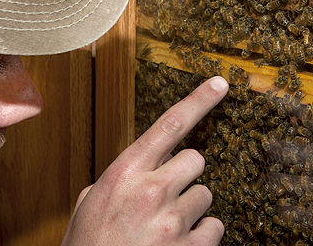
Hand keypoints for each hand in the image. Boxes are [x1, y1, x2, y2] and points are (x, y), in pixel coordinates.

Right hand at [61, 76, 228, 245]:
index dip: (199, 100)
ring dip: (190, 207)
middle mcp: (152, 190)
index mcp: (125, 172)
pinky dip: (200, 234)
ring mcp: (173, 220)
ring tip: (165, 226)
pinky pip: (214, 226)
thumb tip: (147, 164)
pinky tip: (178, 244)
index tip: (221, 83)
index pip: (169, 124)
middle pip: (196, 160)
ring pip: (206, 195)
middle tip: (165, 195)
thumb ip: (121, 177)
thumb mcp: (91, 203)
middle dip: (184, 174)